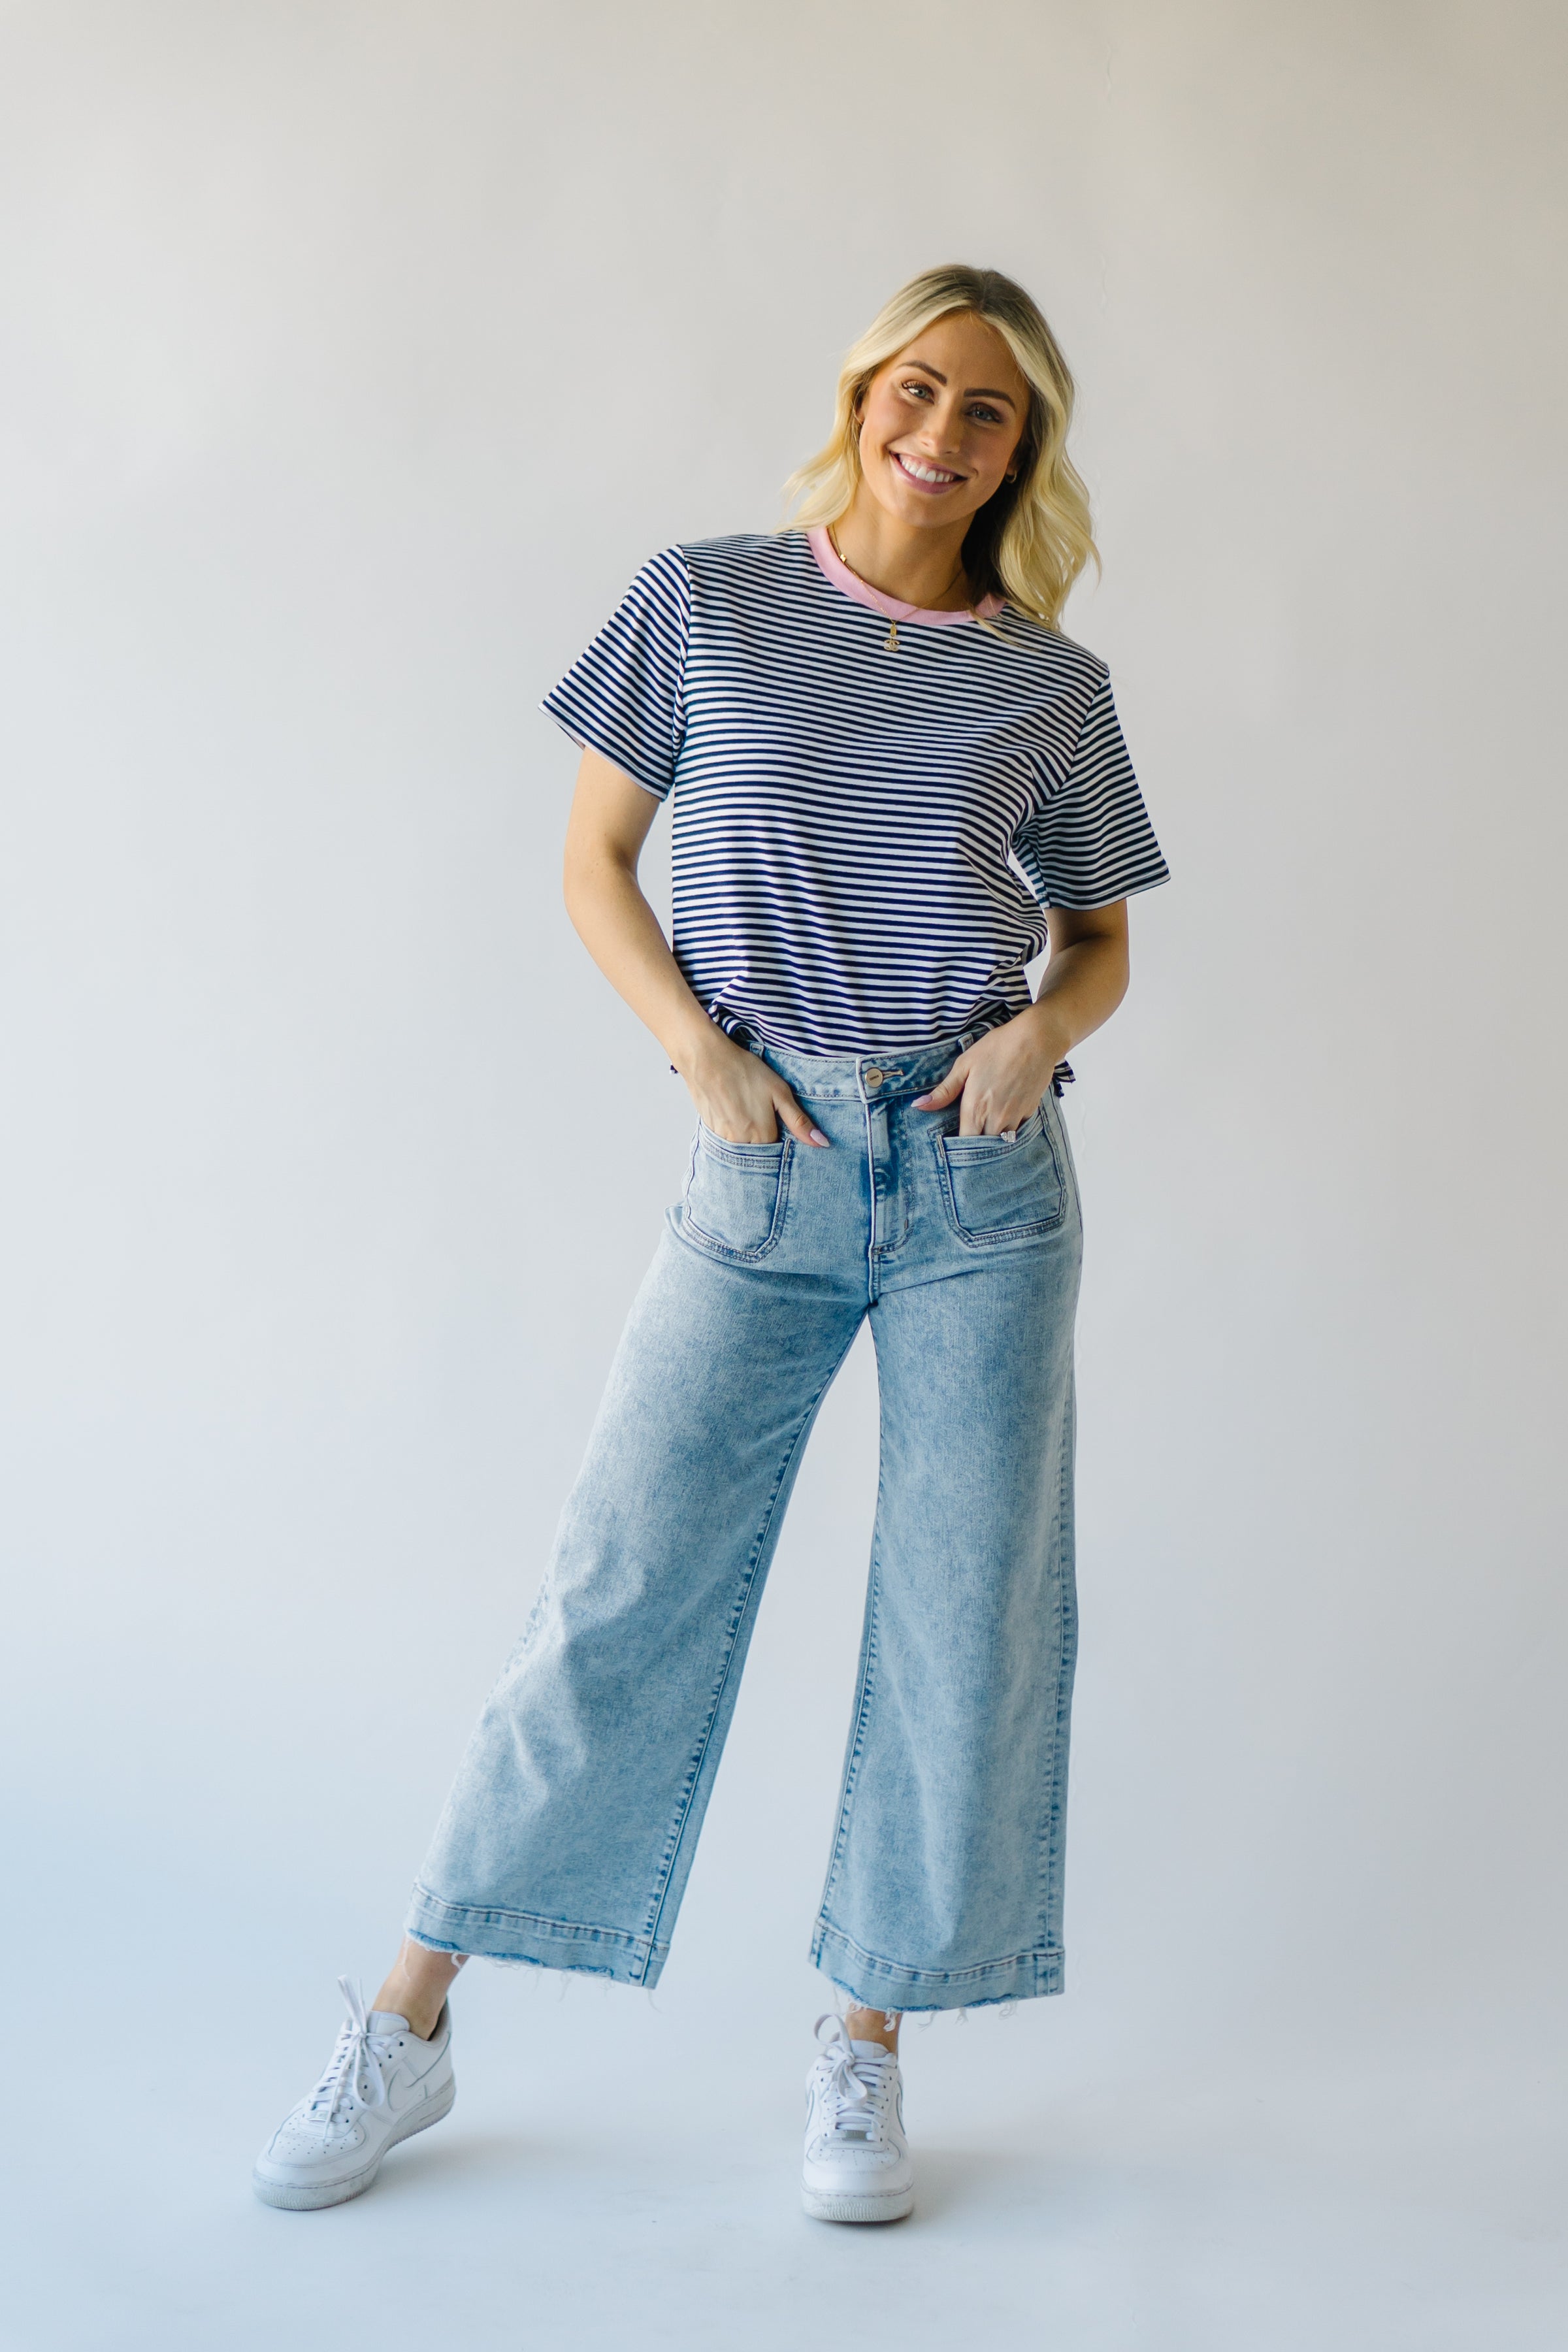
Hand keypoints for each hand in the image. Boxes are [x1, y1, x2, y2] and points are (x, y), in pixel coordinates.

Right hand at [683, 1031, 828, 1146]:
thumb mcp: (779, 1092)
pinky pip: (728, 1140)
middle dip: (765, 1139)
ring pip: (743, 1147)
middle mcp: (741, 1144)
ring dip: (749, 1136)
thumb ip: (799, 1121)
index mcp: (762, 1136)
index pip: (779, 1151)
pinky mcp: (710, 1132)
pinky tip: (733, 1109)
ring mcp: (723, 1139)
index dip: (782, 1137)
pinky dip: (733, 1130)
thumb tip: (822, 1143)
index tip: (779, 1121)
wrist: (705, 1059)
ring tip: (746, 1108)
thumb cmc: (744, 1071)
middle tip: (762, 1112)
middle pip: (760, 1152)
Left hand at [912, 1006, 1065, 1135]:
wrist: (1036, 1040)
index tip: (954, 1141)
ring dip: (993, 1137)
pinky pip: (1017, 1130)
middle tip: (970, 1134)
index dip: (958, 1146)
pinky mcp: (1029, 1112)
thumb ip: (944, 1090)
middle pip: (983, 1145)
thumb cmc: (997, 1048)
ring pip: (1001, 1141)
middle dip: (976, 1144)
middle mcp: (996, 1119)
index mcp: (975, 1108)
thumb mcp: (965, 1065)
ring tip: (986, 1126)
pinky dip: (1009, 1127)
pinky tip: (1005, 1114)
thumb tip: (919, 1106)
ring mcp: (1015, 1117)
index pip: (964, 1142)